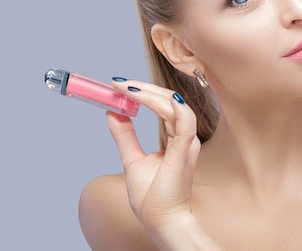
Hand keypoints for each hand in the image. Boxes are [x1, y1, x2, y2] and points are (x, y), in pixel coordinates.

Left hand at [107, 80, 200, 230]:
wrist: (162, 221)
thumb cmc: (154, 197)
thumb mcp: (132, 160)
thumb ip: (125, 136)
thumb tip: (112, 113)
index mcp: (176, 137)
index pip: (162, 106)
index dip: (143, 93)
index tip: (119, 86)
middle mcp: (184, 137)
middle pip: (169, 102)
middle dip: (144, 89)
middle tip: (119, 84)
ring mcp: (187, 143)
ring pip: (175, 107)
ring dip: (152, 95)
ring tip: (129, 89)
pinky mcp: (185, 152)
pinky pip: (185, 124)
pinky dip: (176, 109)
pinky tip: (164, 99)